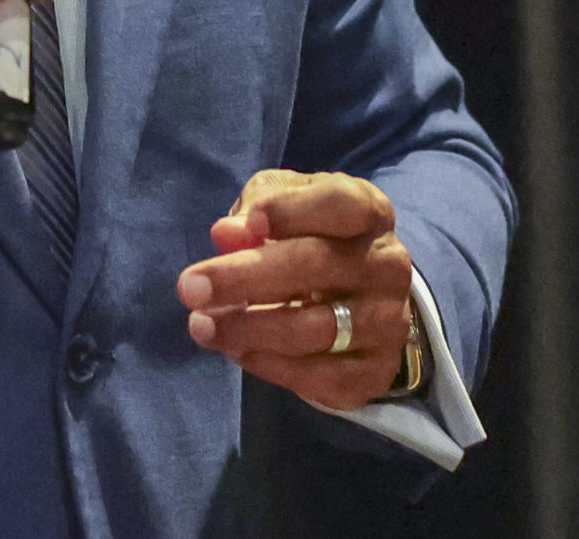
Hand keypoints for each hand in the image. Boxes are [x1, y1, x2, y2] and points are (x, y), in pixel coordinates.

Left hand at [174, 169, 414, 411]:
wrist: (363, 298)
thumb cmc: (314, 236)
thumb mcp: (286, 206)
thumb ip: (258, 207)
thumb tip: (227, 233)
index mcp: (370, 212)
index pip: (340, 204)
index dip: (292, 211)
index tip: (247, 223)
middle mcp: (388, 266)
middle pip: (317, 266)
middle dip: (245, 277)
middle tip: (190, 288)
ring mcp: (388, 321)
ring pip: (317, 328)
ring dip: (250, 329)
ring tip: (201, 325)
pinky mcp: (376, 370)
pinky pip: (321, 375)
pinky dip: (272, 366)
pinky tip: (237, 351)